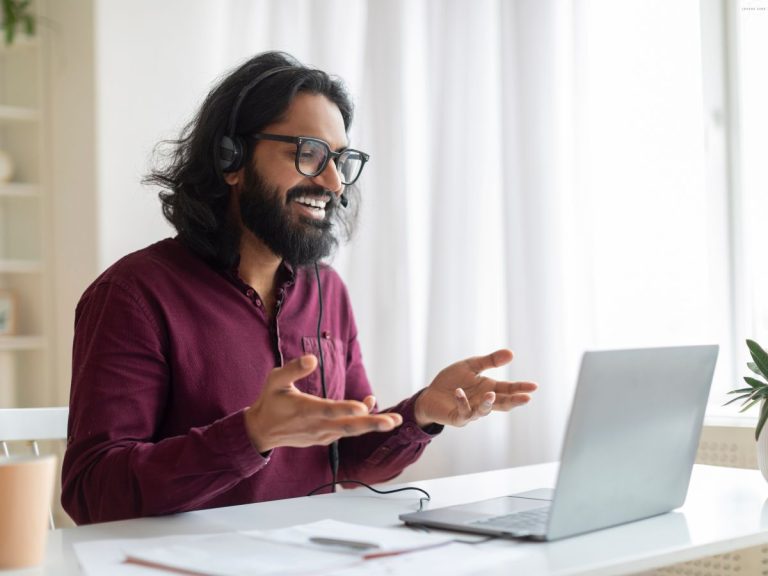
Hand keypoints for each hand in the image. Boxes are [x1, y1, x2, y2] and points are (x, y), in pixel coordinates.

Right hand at [244, 355, 401, 452]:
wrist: (262, 431)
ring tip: (394, 420)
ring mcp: (321, 435)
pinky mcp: (324, 439)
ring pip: (350, 431)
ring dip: (372, 425)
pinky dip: (360, 423)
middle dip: (372, 424)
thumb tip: (313, 358)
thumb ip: (293, 369)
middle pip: (347, 426)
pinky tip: (371, 409)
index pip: (327, 410)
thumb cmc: (270, 401)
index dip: (345, 409)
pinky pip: (345, 431)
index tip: (363, 407)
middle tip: (393, 422)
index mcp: (303, 409)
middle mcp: (315, 425)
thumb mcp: (275, 380)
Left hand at [414, 349, 536, 427]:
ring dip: (487, 403)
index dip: (520, 388)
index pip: (508, 389)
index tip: (534, 386)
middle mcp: (483, 401)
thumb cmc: (452, 380)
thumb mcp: (471, 365)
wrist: (431, 393)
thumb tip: (511, 353)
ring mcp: (472, 411)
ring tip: (491, 394)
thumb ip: (490, 361)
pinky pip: (463, 412)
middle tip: (526, 398)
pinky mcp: (458, 417)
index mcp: (489, 388)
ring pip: (483, 410)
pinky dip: (462, 402)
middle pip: (502, 403)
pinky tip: (459, 392)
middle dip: (514, 401)